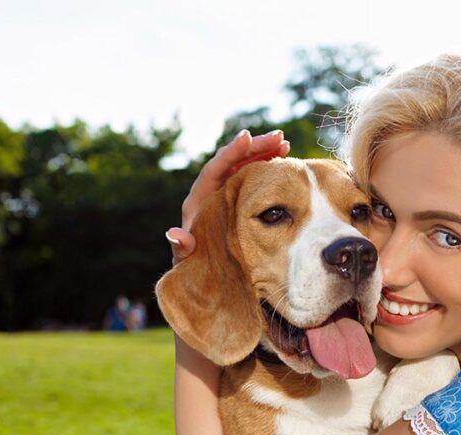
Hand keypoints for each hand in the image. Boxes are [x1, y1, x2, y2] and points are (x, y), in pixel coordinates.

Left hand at [165, 129, 289, 263]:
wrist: (207, 271)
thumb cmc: (197, 266)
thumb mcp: (189, 258)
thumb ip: (183, 247)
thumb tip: (175, 235)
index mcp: (200, 200)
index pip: (215, 169)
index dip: (230, 153)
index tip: (247, 137)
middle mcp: (213, 192)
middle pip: (233, 161)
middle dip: (255, 147)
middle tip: (279, 136)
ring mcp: (228, 194)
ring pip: (245, 166)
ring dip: (264, 152)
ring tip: (285, 142)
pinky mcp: (241, 199)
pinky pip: (254, 178)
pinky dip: (268, 167)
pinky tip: (284, 159)